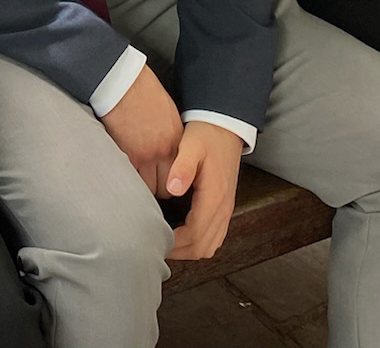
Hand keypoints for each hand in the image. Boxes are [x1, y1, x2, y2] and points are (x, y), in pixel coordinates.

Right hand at [100, 65, 182, 195]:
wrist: (123, 83)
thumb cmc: (141, 92)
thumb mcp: (166, 115)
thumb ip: (168, 138)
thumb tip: (165, 153)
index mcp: (176, 140)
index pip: (179, 176)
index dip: (170, 181)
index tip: (162, 181)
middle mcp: (164, 151)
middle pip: (165, 188)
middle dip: (155, 187)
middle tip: (146, 182)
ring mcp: (146, 155)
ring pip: (147, 188)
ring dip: (139, 186)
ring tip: (132, 179)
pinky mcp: (127, 155)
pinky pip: (129, 179)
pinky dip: (125, 179)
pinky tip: (121, 173)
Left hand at [164, 121, 243, 258]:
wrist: (225, 127)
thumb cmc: (206, 135)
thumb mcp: (191, 145)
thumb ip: (182, 167)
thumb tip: (172, 190)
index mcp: (214, 196)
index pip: (195, 234)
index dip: (174, 243)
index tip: (154, 240)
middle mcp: (224, 207)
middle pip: (202, 247)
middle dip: (179, 252)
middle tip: (156, 245)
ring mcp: (226, 209)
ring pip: (209, 245)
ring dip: (189, 250)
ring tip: (167, 243)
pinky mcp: (224, 207)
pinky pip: (214, 236)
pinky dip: (198, 242)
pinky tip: (181, 234)